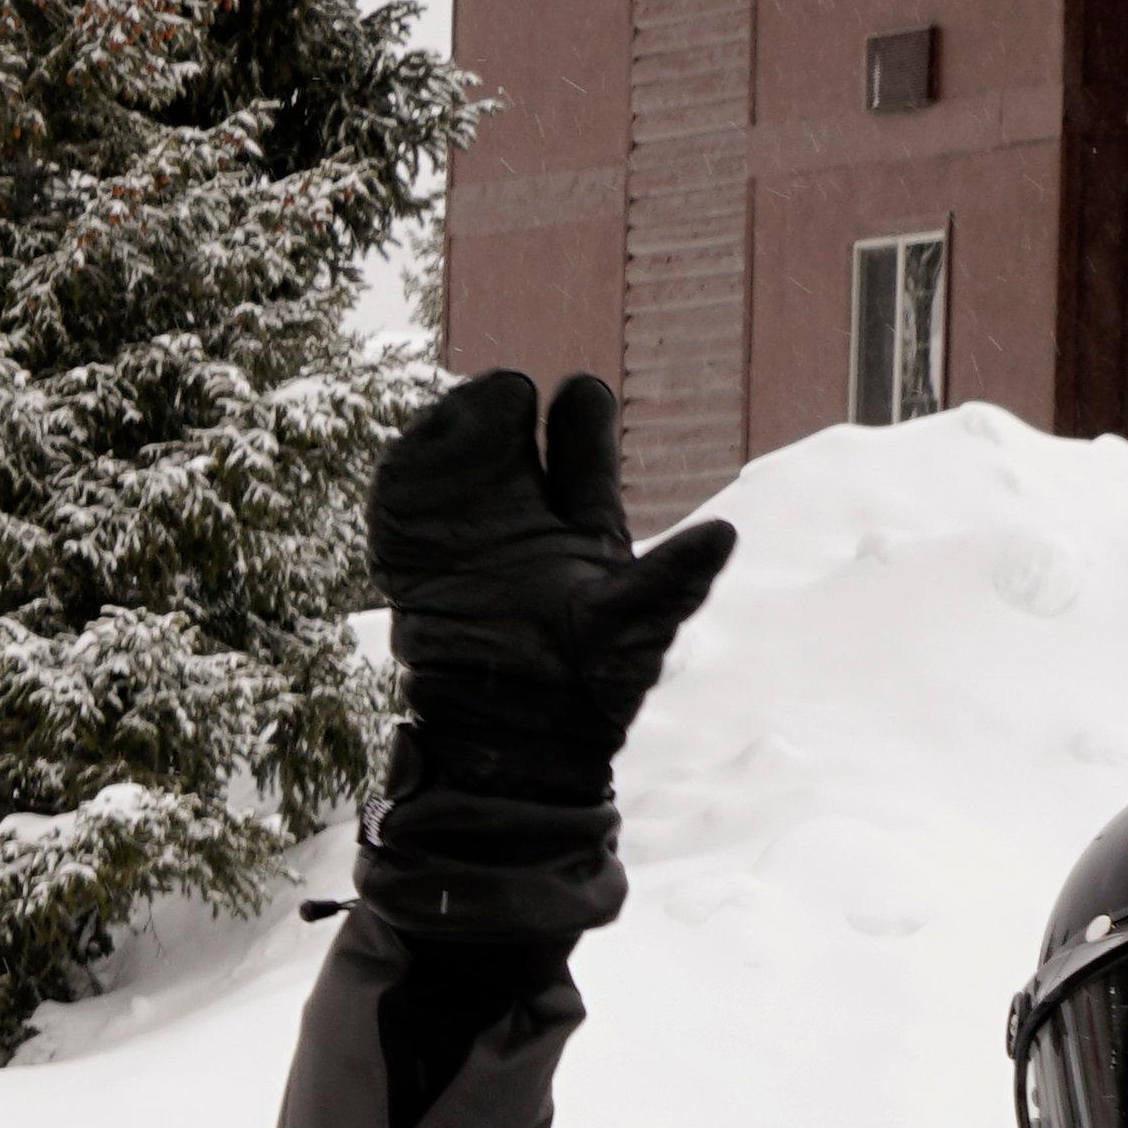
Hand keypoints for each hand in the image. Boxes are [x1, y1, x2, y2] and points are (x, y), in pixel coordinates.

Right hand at [372, 372, 731, 819]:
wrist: (505, 737)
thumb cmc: (585, 689)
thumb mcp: (636, 628)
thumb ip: (672, 579)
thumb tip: (726, 533)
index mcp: (584, 525)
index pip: (582, 447)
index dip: (582, 416)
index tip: (578, 392)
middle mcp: (523, 519)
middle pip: (515, 433)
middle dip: (512, 404)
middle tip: (511, 389)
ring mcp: (463, 533)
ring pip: (457, 455)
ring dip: (459, 429)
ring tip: (469, 414)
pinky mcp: (411, 554)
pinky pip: (401, 493)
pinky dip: (408, 466)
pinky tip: (420, 457)